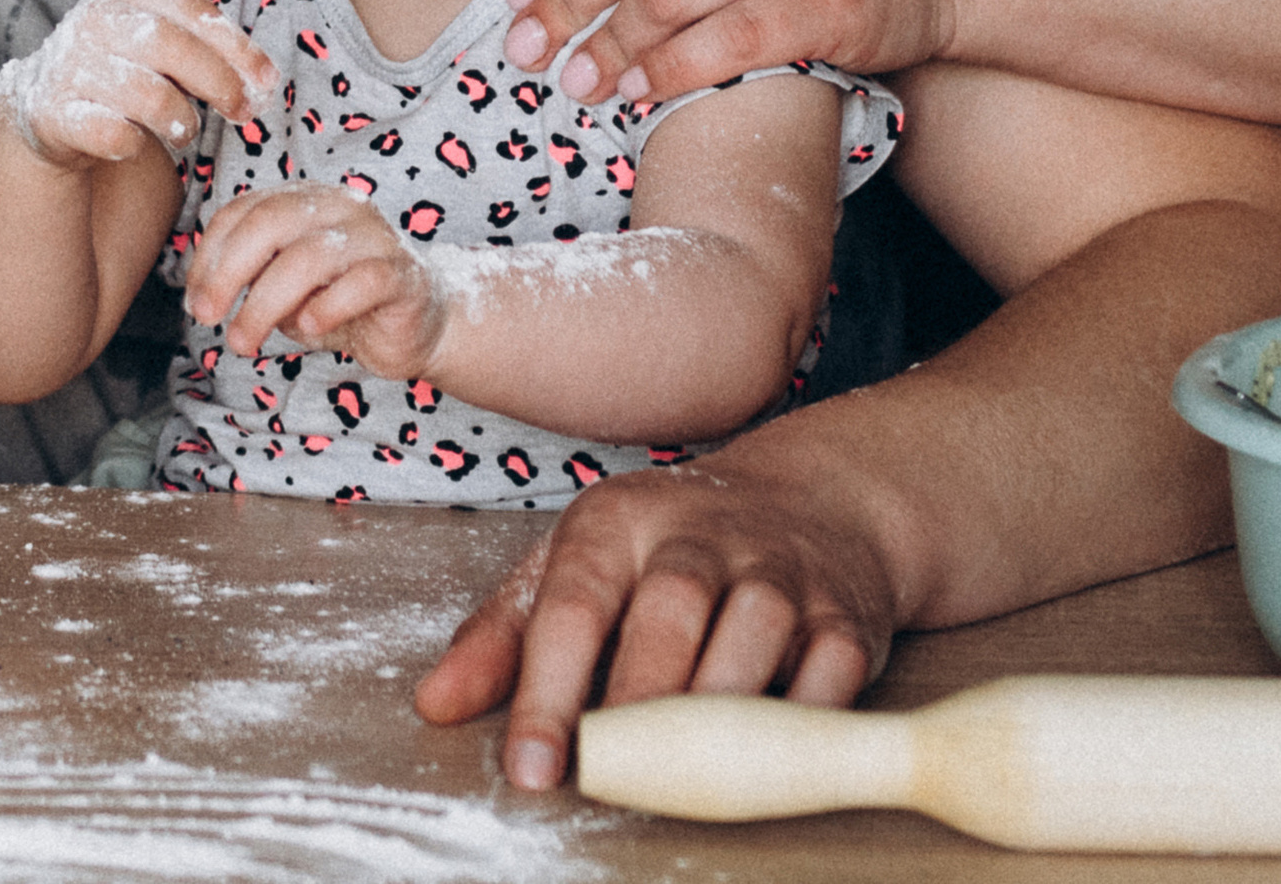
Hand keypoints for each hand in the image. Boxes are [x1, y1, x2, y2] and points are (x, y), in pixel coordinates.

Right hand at [0, 0, 273, 176]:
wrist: (40, 105)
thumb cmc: (121, 70)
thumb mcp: (154, 43)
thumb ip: (204, 48)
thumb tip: (264, 80)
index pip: (192, 9)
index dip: (237, 44)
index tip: (268, 79)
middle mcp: (93, 22)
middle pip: (171, 46)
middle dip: (218, 81)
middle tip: (244, 111)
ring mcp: (69, 66)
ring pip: (144, 93)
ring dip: (179, 118)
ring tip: (186, 131)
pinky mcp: (52, 113)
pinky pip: (108, 132)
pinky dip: (133, 142)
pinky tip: (137, 144)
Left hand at [183, 183, 445, 373]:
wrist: (417, 323)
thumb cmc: (341, 301)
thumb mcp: (285, 287)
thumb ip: (252, 277)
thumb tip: (203, 294)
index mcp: (306, 199)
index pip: (244, 209)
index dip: (210, 254)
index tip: (194, 300)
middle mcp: (340, 205)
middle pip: (271, 223)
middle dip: (229, 272)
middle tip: (208, 316)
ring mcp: (374, 236)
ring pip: (309, 257)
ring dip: (264, 304)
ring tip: (244, 342)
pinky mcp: (402, 274)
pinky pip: (361, 283)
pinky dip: (327, 306)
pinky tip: (308, 329)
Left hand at [412, 428, 898, 789]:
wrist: (810, 503)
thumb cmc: (669, 548)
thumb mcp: (574, 563)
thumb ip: (503, 636)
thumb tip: (435, 705)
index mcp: (618, 522)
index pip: (573, 602)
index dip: (547, 689)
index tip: (532, 768)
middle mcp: (702, 536)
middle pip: (670, 613)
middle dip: (637, 702)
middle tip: (607, 773)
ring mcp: (780, 572)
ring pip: (753, 636)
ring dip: (717, 713)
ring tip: (678, 776)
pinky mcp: (844, 616)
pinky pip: (829, 674)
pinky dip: (801, 722)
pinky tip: (765, 760)